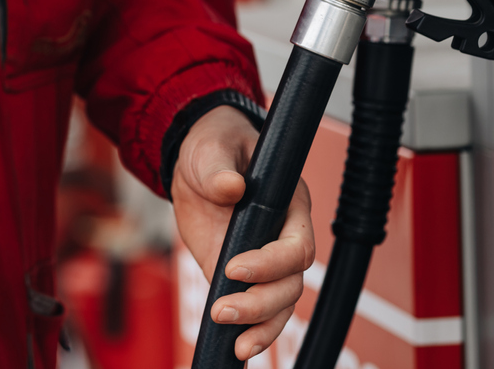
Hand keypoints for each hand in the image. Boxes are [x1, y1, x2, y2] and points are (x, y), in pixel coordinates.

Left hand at [171, 105, 314, 361]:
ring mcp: (264, 260)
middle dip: (261, 303)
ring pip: (280, 305)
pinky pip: (257, 311)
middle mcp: (283, 236)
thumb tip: (231, 187)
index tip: (234, 266)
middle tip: (223, 309)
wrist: (196, 160)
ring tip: (231, 340)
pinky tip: (236, 349)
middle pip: (291, 284)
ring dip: (259, 326)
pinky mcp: (240, 276)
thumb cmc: (214, 146)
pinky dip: (252, 332)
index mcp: (290, 204)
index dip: (271, 262)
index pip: (297, 246)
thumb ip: (219, 168)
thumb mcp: (212, 149)